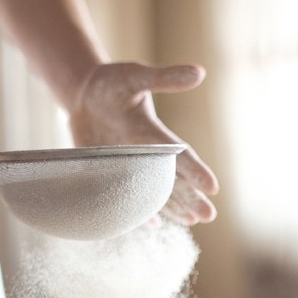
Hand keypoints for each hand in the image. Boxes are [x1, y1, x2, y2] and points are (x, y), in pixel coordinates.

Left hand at [69, 63, 219, 224]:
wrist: (84, 94)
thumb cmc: (113, 82)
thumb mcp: (137, 76)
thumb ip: (165, 78)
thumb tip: (199, 73)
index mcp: (153, 133)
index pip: (178, 155)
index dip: (195, 171)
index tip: (213, 187)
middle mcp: (145, 154)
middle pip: (172, 180)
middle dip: (190, 198)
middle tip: (208, 216)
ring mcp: (128, 166)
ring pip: (154, 191)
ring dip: (173, 207)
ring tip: (193, 222)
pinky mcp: (109, 173)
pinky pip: (126, 196)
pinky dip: (138, 210)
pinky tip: (154, 225)